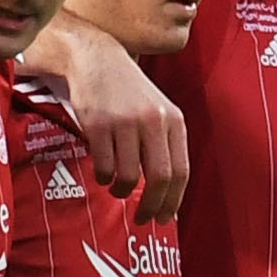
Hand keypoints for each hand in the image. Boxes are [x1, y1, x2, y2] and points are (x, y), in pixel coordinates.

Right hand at [48, 25, 188, 221]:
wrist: (96, 58)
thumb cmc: (128, 90)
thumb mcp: (157, 110)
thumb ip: (165, 143)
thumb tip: (168, 190)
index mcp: (173, 120)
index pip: (181, 171)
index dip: (173, 201)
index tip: (164, 218)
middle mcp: (153, 121)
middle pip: (160, 178)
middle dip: (151, 205)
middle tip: (143, 218)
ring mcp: (125, 122)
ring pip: (130, 176)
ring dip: (122, 191)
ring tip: (117, 189)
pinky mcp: (98, 124)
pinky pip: (104, 166)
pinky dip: (103, 177)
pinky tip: (102, 173)